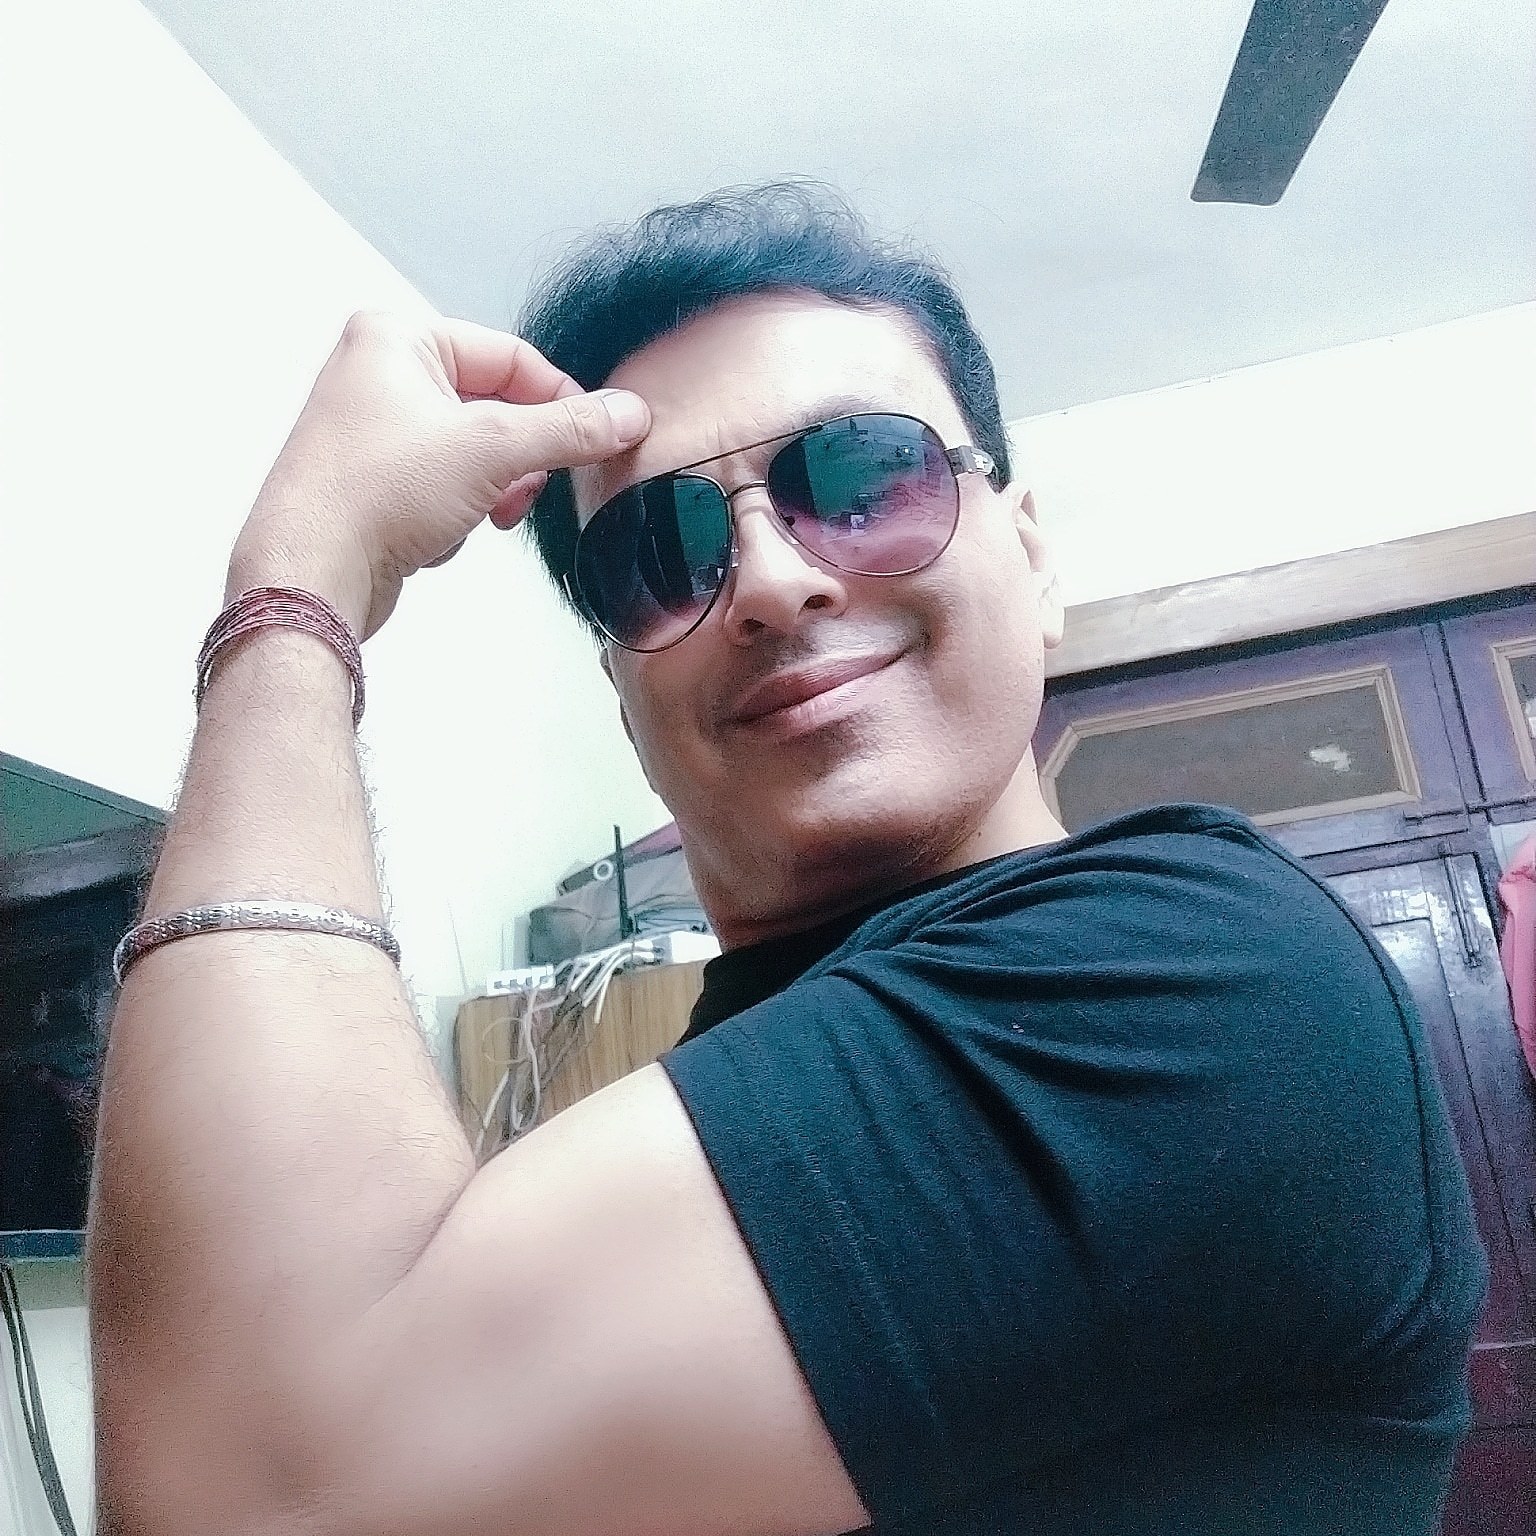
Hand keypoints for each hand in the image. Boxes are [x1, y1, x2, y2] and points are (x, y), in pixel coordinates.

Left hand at [226, 312, 650, 638]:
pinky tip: (437, 536)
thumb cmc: (375, 494)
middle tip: (525, 490)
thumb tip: (629, 414)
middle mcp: (377, 373)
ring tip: (481, 516)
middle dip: (518, 458)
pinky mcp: (372, 482)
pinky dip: (456, 512)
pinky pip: (444, 486)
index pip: (510, 356)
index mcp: (397, 338)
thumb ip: (569, 430)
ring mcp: (372, 430)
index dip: (560, 401)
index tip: (597, 439)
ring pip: (473, 452)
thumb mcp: (493, 451)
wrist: (309, 571)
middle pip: (494, 406)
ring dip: (490, 490)